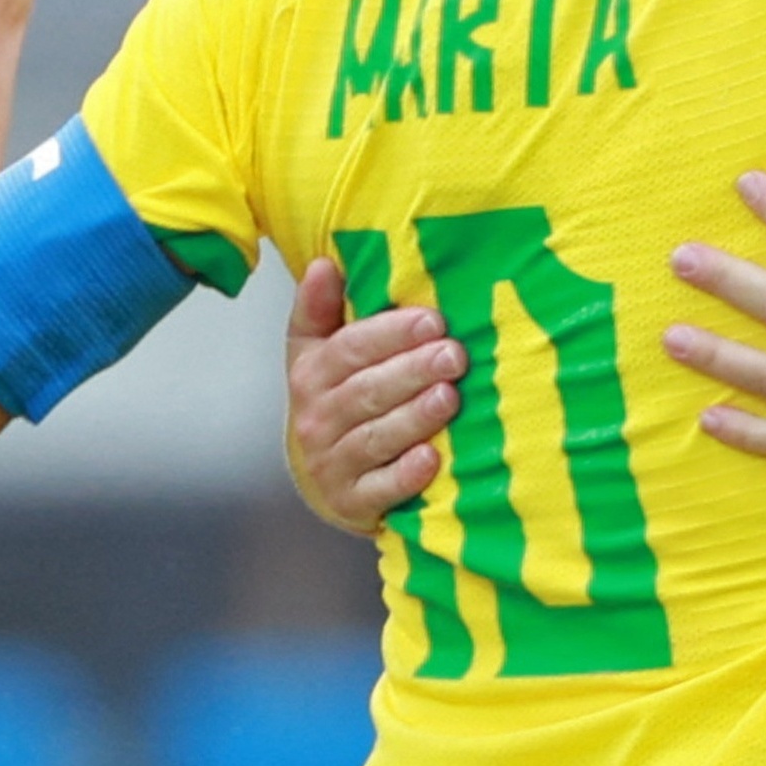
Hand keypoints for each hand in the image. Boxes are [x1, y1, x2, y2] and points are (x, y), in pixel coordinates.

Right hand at [284, 258, 463, 533]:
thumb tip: (322, 264)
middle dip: (412, 371)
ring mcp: (332, 464)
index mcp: (310, 374)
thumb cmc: (334, 398)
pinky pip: (380, 489)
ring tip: (450, 397)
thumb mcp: (317, 350)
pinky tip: (431, 459)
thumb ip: (319, 308)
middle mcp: (316, 419)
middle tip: (454, 355)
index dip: (390, 334)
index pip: (348, 349)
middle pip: (366, 391)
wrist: (325, 473)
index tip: (432, 320)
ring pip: (375, 437)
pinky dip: (405, 476)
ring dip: (414, 417)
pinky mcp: (352, 502)